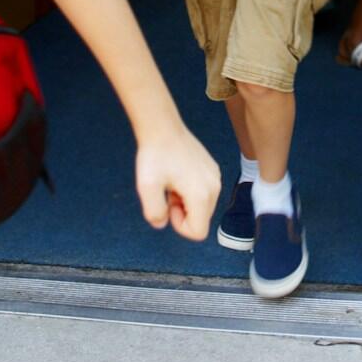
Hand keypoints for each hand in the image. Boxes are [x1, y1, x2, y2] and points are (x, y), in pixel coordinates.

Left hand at [134, 123, 220, 240]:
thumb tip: (162, 222)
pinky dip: (191, 191)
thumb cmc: (154, 156)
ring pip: (204, 207)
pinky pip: (205, 192)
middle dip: (183, 214)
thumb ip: (154, 213)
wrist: (162, 128)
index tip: (168, 206)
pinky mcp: (213, 169)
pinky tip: (178, 175)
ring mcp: (216, 177)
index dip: (179, 226)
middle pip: (202, 220)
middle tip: (168, 193)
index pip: (198, 232)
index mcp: (201, 195)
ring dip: (186, 202)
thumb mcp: (146, 188)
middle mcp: (214, 187)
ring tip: (172, 183)